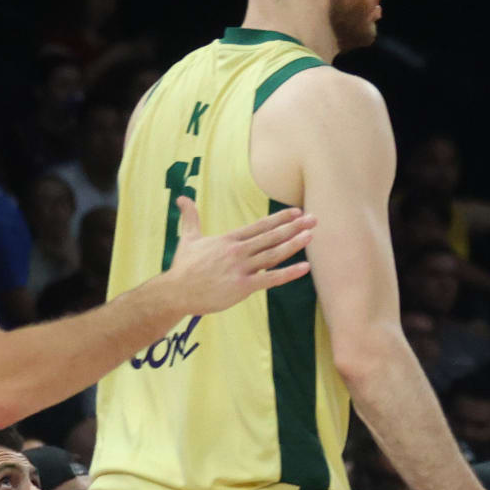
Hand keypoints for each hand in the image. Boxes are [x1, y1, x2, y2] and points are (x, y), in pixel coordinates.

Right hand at [166, 199, 316, 313]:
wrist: (175, 291)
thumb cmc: (183, 267)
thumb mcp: (188, 238)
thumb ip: (190, 217)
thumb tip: (182, 197)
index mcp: (229, 240)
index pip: (260, 226)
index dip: (280, 219)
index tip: (297, 212)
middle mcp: (237, 251)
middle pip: (271, 236)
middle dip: (294, 227)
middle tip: (314, 219)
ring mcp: (241, 269)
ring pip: (273, 254)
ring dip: (293, 244)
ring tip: (311, 236)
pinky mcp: (242, 287)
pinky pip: (270, 279)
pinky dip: (289, 273)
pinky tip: (304, 267)